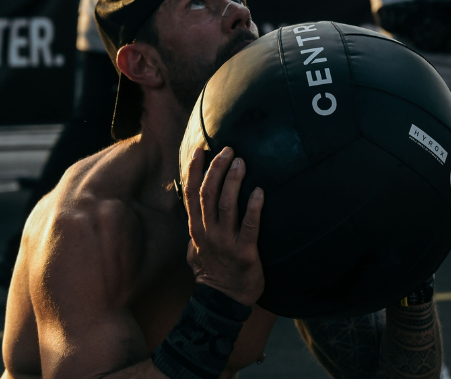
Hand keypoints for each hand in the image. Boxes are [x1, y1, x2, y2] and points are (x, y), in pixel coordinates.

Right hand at [185, 147, 264, 305]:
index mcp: (196, 229)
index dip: (193, 170)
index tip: (200, 150)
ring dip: (233, 181)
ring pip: (226, 205)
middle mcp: (208, 232)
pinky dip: (254, 208)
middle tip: (228, 150)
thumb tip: (195, 211)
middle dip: (216, 168)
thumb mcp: (194, 249)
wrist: (223, 301)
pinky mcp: (245, 252)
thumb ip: (195, 228)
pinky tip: (260, 191)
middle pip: (208, 193)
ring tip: (241, 162)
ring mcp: (225, 242)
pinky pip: (250, 226)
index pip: (191, 193)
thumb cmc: (211, 272)